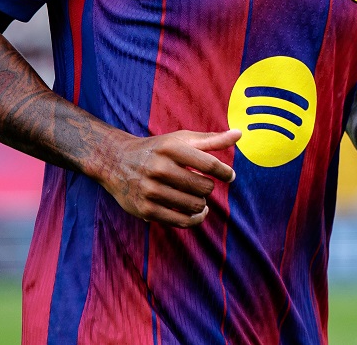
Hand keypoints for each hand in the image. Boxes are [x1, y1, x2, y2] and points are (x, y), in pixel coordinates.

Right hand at [97, 129, 239, 227]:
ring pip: (194, 205)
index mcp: (171, 148)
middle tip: (203, 185)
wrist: (116, 162)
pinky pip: (181, 221)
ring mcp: (151, 190)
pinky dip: (195, 219)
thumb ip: (211, 140)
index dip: (225, 172)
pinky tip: (197, 213)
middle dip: (208, 188)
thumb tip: (240, 134)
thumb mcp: (180, 139)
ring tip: (198, 197)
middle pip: (203, 187)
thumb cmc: (157, 149)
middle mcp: (159, 167)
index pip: (209, 164)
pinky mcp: (146, 209)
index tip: (229, 176)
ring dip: (202, 204)